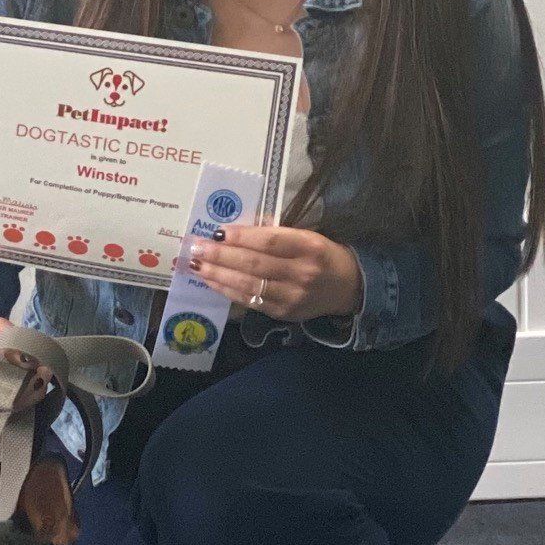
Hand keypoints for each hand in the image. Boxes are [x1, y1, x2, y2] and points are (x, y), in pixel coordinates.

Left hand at [187, 224, 362, 323]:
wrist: (348, 288)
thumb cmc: (322, 255)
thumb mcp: (307, 237)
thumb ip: (276, 236)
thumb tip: (233, 232)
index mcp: (310, 247)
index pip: (271, 241)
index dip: (242, 237)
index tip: (216, 232)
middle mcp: (302, 273)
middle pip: (255, 264)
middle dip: (220, 256)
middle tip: (195, 248)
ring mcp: (292, 296)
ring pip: (249, 285)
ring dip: (218, 275)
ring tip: (195, 265)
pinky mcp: (283, 313)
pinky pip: (250, 301)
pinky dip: (227, 291)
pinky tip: (211, 282)